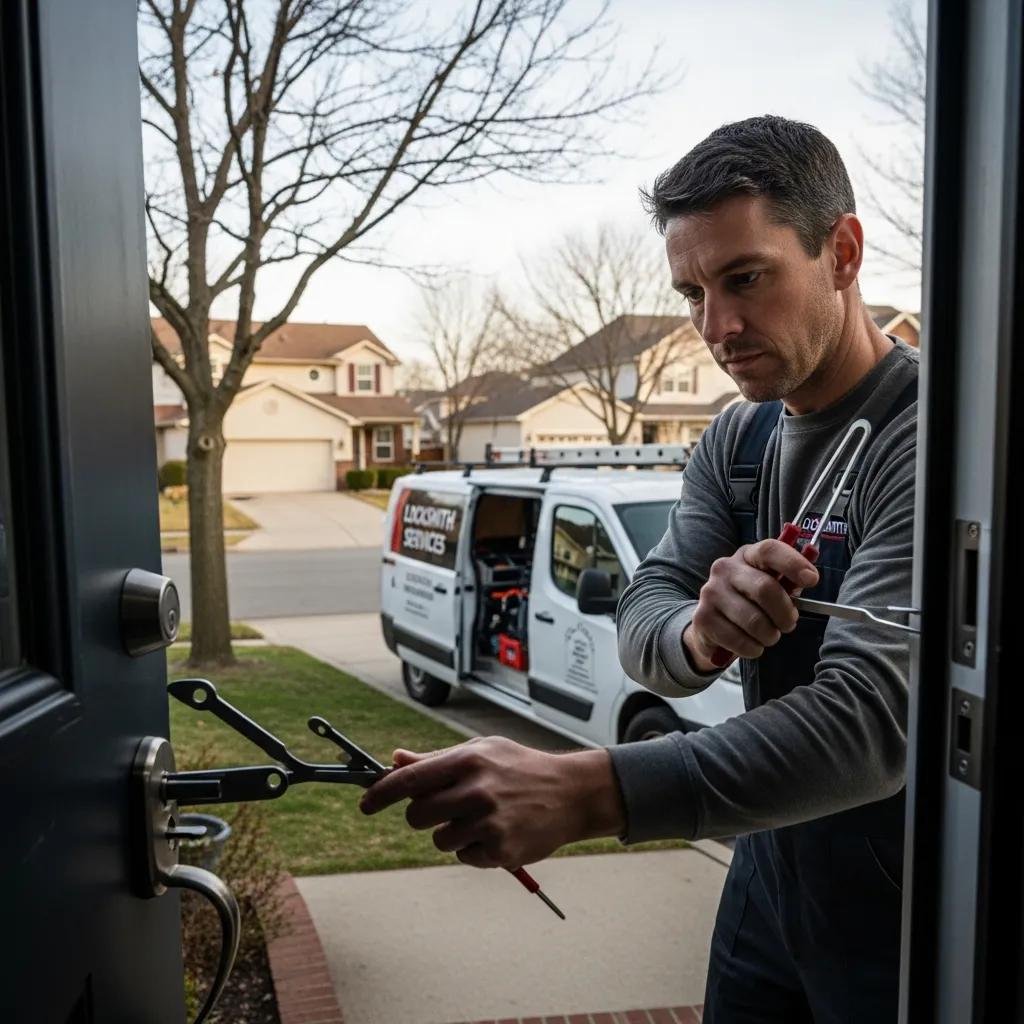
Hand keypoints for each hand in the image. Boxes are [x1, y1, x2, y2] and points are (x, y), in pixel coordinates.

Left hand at [359, 736, 624, 867]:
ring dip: (451, 833)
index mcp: (469, 760)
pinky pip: (463, 856)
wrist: (570, 793)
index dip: (382, 793)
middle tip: (446, 808)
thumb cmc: (520, 768)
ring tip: (481, 818)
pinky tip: (496, 832)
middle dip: (423, 815)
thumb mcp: (483, 751)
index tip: (366, 804)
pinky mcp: (501, 850)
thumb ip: (437, 760)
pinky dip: (473, 849)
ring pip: (439, 839)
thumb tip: (396, 760)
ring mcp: (489, 822)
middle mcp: (477, 790)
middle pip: (418, 815)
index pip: (411, 779)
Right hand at [684, 539, 818, 668]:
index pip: (770, 550)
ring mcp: (710, 592)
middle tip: (788, 624)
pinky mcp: (702, 618)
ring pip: (754, 621)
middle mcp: (724, 568)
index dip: (793, 563)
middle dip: (784, 613)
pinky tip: (751, 645)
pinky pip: (739, 640)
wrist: (713, 625)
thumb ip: (788, 582)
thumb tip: (809, 578)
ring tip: (768, 636)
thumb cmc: (751, 602)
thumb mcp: (771, 586)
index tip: (812, 580)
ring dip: (769, 636)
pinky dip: (753, 649)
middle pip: (765, 589)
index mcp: (747, 555)